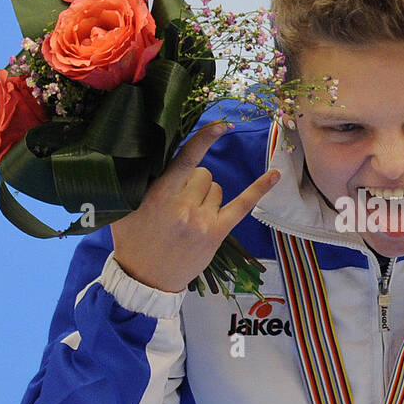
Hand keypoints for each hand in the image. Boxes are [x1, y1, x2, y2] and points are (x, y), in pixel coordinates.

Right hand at [110, 121, 280, 292]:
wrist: (144, 279)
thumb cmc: (133, 239)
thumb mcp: (127, 206)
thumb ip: (141, 181)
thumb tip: (152, 153)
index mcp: (159, 194)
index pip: (184, 160)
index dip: (203, 141)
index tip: (220, 125)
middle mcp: (183, 205)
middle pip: (203, 173)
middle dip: (193, 182)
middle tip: (178, 203)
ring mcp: (202, 219)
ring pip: (217, 188)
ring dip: (207, 195)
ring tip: (188, 216)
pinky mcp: (216, 232)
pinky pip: (242, 205)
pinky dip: (259, 189)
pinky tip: (276, 175)